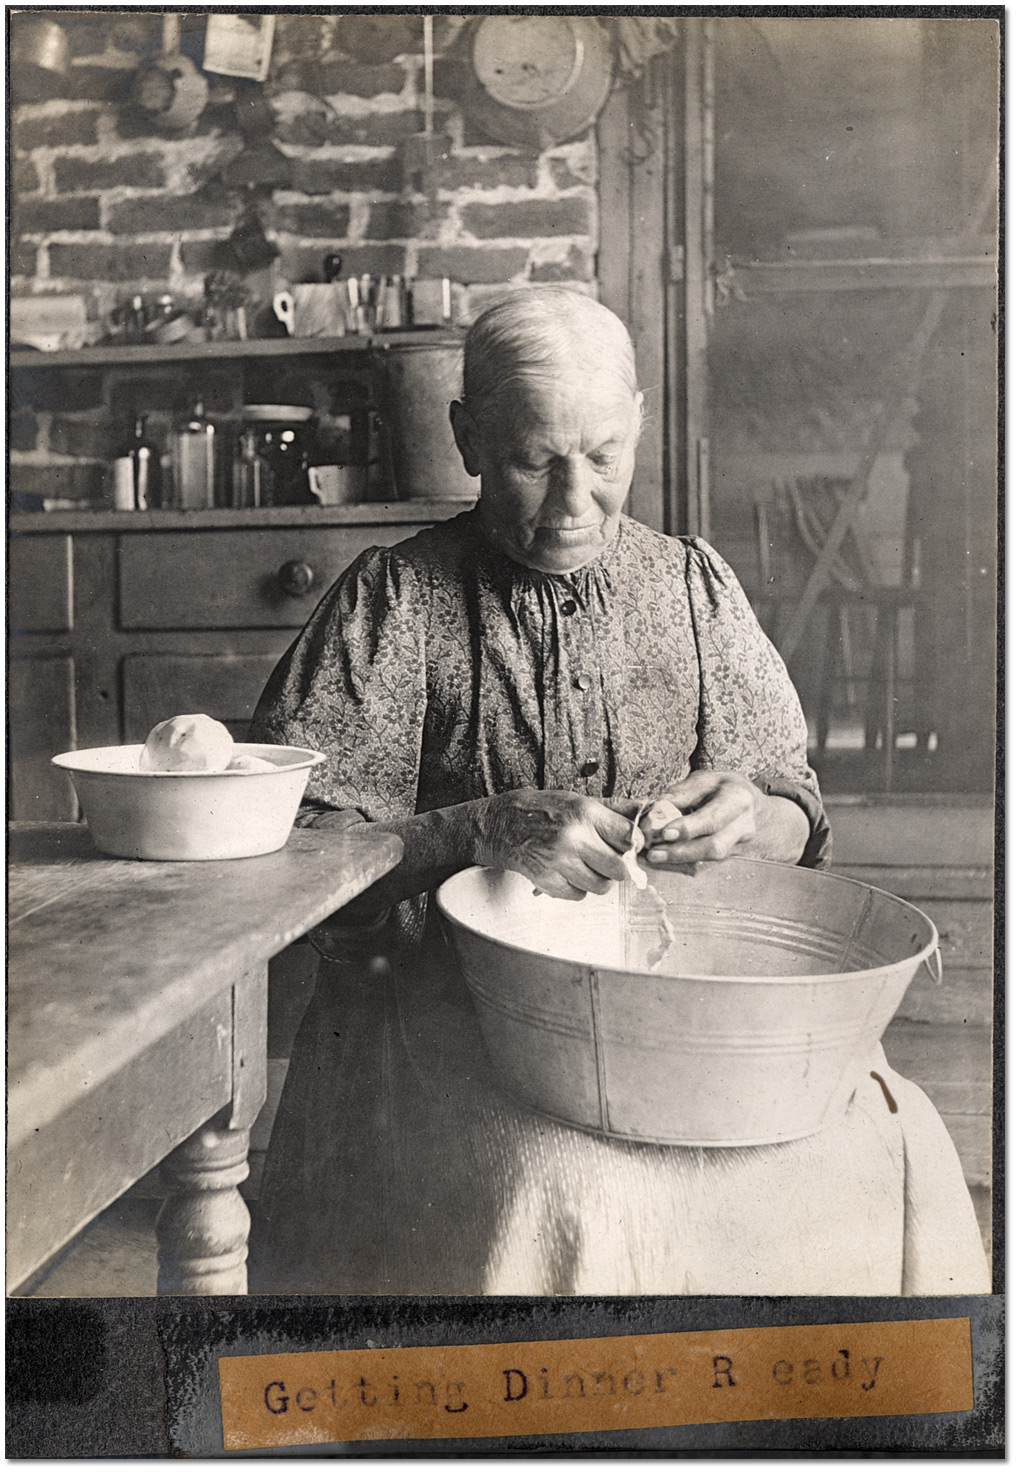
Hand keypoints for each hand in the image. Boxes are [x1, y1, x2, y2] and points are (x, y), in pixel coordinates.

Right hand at [476, 789, 637, 899]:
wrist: (502, 825)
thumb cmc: (544, 811)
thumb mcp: (579, 801)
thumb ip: (614, 810)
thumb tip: (647, 811)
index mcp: (585, 812)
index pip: (629, 837)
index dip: (634, 845)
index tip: (629, 847)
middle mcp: (573, 837)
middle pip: (619, 868)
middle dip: (618, 868)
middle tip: (607, 861)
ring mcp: (559, 861)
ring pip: (600, 886)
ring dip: (597, 880)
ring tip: (585, 866)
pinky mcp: (546, 880)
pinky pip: (578, 896)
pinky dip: (577, 888)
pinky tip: (567, 872)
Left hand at [638, 771, 766, 864]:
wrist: (749, 802)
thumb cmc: (723, 788)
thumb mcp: (704, 779)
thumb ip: (682, 793)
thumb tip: (657, 809)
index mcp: (738, 800)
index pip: (714, 818)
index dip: (689, 828)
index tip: (665, 833)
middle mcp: (744, 826)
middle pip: (715, 847)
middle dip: (682, 852)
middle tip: (654, 853)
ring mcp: (740, 845)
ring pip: (710, 860)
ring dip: (680, 861)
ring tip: (655, 857)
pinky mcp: (731, 857)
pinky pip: (707, 865)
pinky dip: (683, 864)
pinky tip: (665, 861)